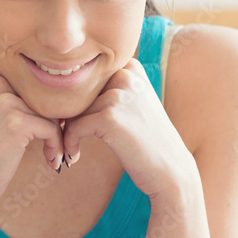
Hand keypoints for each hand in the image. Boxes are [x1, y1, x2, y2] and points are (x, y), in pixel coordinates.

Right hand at [0, 64, 64, 212]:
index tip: (42, 126)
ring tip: (51, 153)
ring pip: (50, 111)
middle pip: (41, 94)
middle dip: (52, 118)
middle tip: (52, 141)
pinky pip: (52, 128)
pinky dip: (55, 146)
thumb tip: (57, 89)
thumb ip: (14, 93)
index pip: (29, 80)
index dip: (40, 103)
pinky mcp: (16, 122)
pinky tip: (50, 161)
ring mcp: (3, 101)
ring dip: (56, 134)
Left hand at [61, 58, 190, 199]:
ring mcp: (118, 95)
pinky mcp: (109, 117)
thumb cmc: (148, 140)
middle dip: (69, 116)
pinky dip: (70, 144)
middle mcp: (125, 75)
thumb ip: (110, 88)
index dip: (76, 101)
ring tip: (73, 150)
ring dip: (68, 133)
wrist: (171, 169)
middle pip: (77, 93)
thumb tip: (67, 85)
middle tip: (70, 138)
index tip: (74, 122)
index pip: (87, 78)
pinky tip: (74, 157)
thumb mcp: (134, 102)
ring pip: (73, 111)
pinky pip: (73, 127)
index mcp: (130, 68)